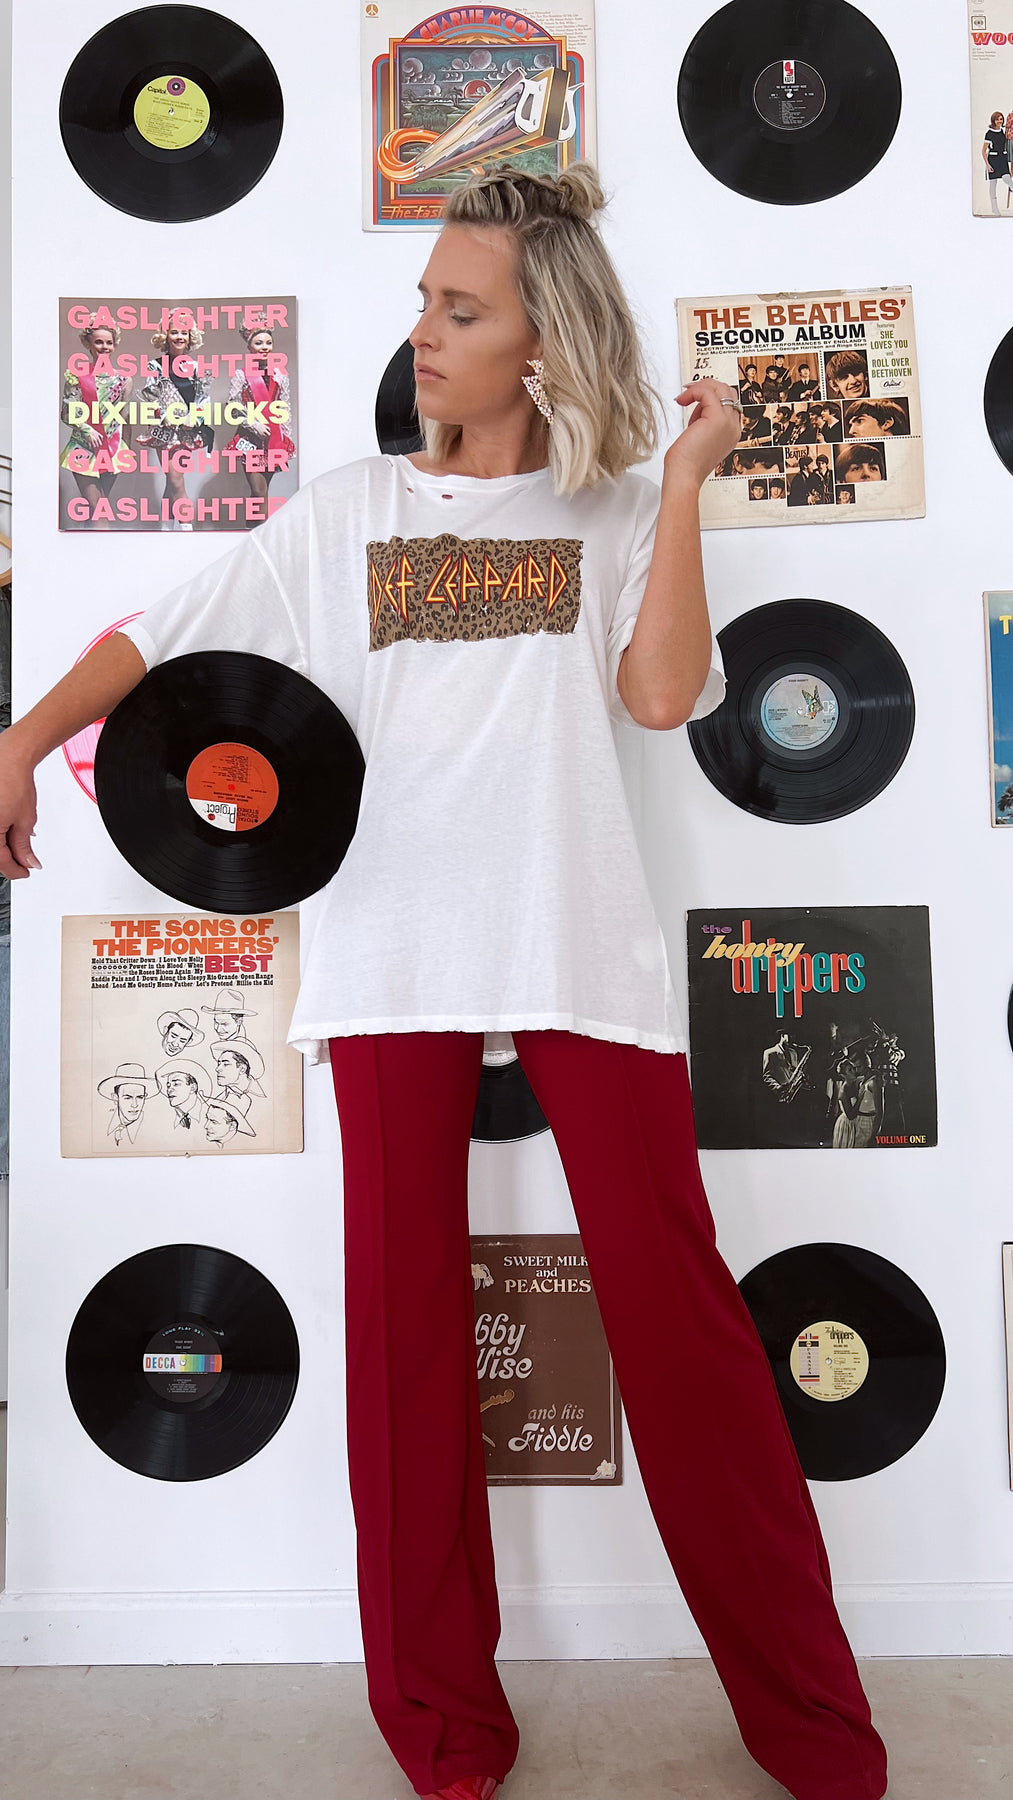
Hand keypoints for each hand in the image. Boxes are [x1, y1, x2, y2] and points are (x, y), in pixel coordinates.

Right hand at [0, 735, 41, 879]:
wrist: (9, 757)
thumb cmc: (14, 781)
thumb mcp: (25, 820)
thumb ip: (24, 847)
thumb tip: (29, 862)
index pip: (1, 864)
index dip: (16, 871)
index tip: (26, 872)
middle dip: (8, 860)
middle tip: (24, 860)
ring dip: (2, 846)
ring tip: (16, 843)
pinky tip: (6, 830)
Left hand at [665, 377, 743, 486]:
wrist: (684, 477)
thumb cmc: (686, 464)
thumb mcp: (698, 437)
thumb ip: (702, 422)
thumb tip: (698, 407)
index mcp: (731, 433)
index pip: (728, 403)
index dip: (710, 397)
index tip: (691, 398)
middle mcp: (733, 427)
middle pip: (728, 392)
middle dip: (707, 387)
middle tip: (688, 391)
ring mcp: (728, 423)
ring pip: (721, 389)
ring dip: (700, 387)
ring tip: (684, 396)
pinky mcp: (717, 419)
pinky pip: (707, 393)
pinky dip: (694, 392)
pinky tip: (682, 400)